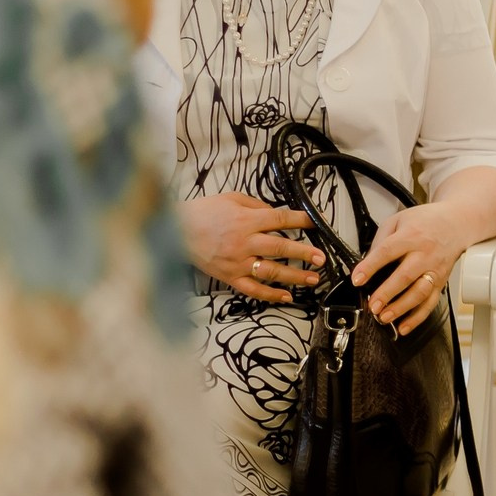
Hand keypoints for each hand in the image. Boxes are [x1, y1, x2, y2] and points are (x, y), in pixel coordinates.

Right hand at [180, 193, 323, 303]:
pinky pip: (253, 289)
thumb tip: (276, 213)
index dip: (301, 220)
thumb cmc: (203, 212)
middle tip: (321, 258)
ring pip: (271, 271)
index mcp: (246, 220)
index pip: (280, 219)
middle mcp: (244, 242)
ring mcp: (237, 262)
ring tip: (313, 278)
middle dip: (304, 252)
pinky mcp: (230, 276)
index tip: (316, 223)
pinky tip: (287, 296)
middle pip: (281, 247)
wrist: (174, 230)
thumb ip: (256, 205)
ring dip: (294, 275)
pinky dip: (271, 294)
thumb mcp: (231, 198)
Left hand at [354, 201, 478, 334]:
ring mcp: (434, 269)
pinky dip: (417, 318)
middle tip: (372, 305)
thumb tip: (366, 262)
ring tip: (384, 317)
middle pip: (405, 276)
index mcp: (411, 236)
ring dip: (401, 308)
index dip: (371, 266)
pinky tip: (404, 326)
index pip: (388, 252)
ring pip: (419, 293)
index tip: (358, 279)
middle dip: (387, 293)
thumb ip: (381, 239)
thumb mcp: (399, 220)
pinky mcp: (441, 282)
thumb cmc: (426, 221)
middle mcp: (425, 254)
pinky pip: (430, 303)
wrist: (457, 223)